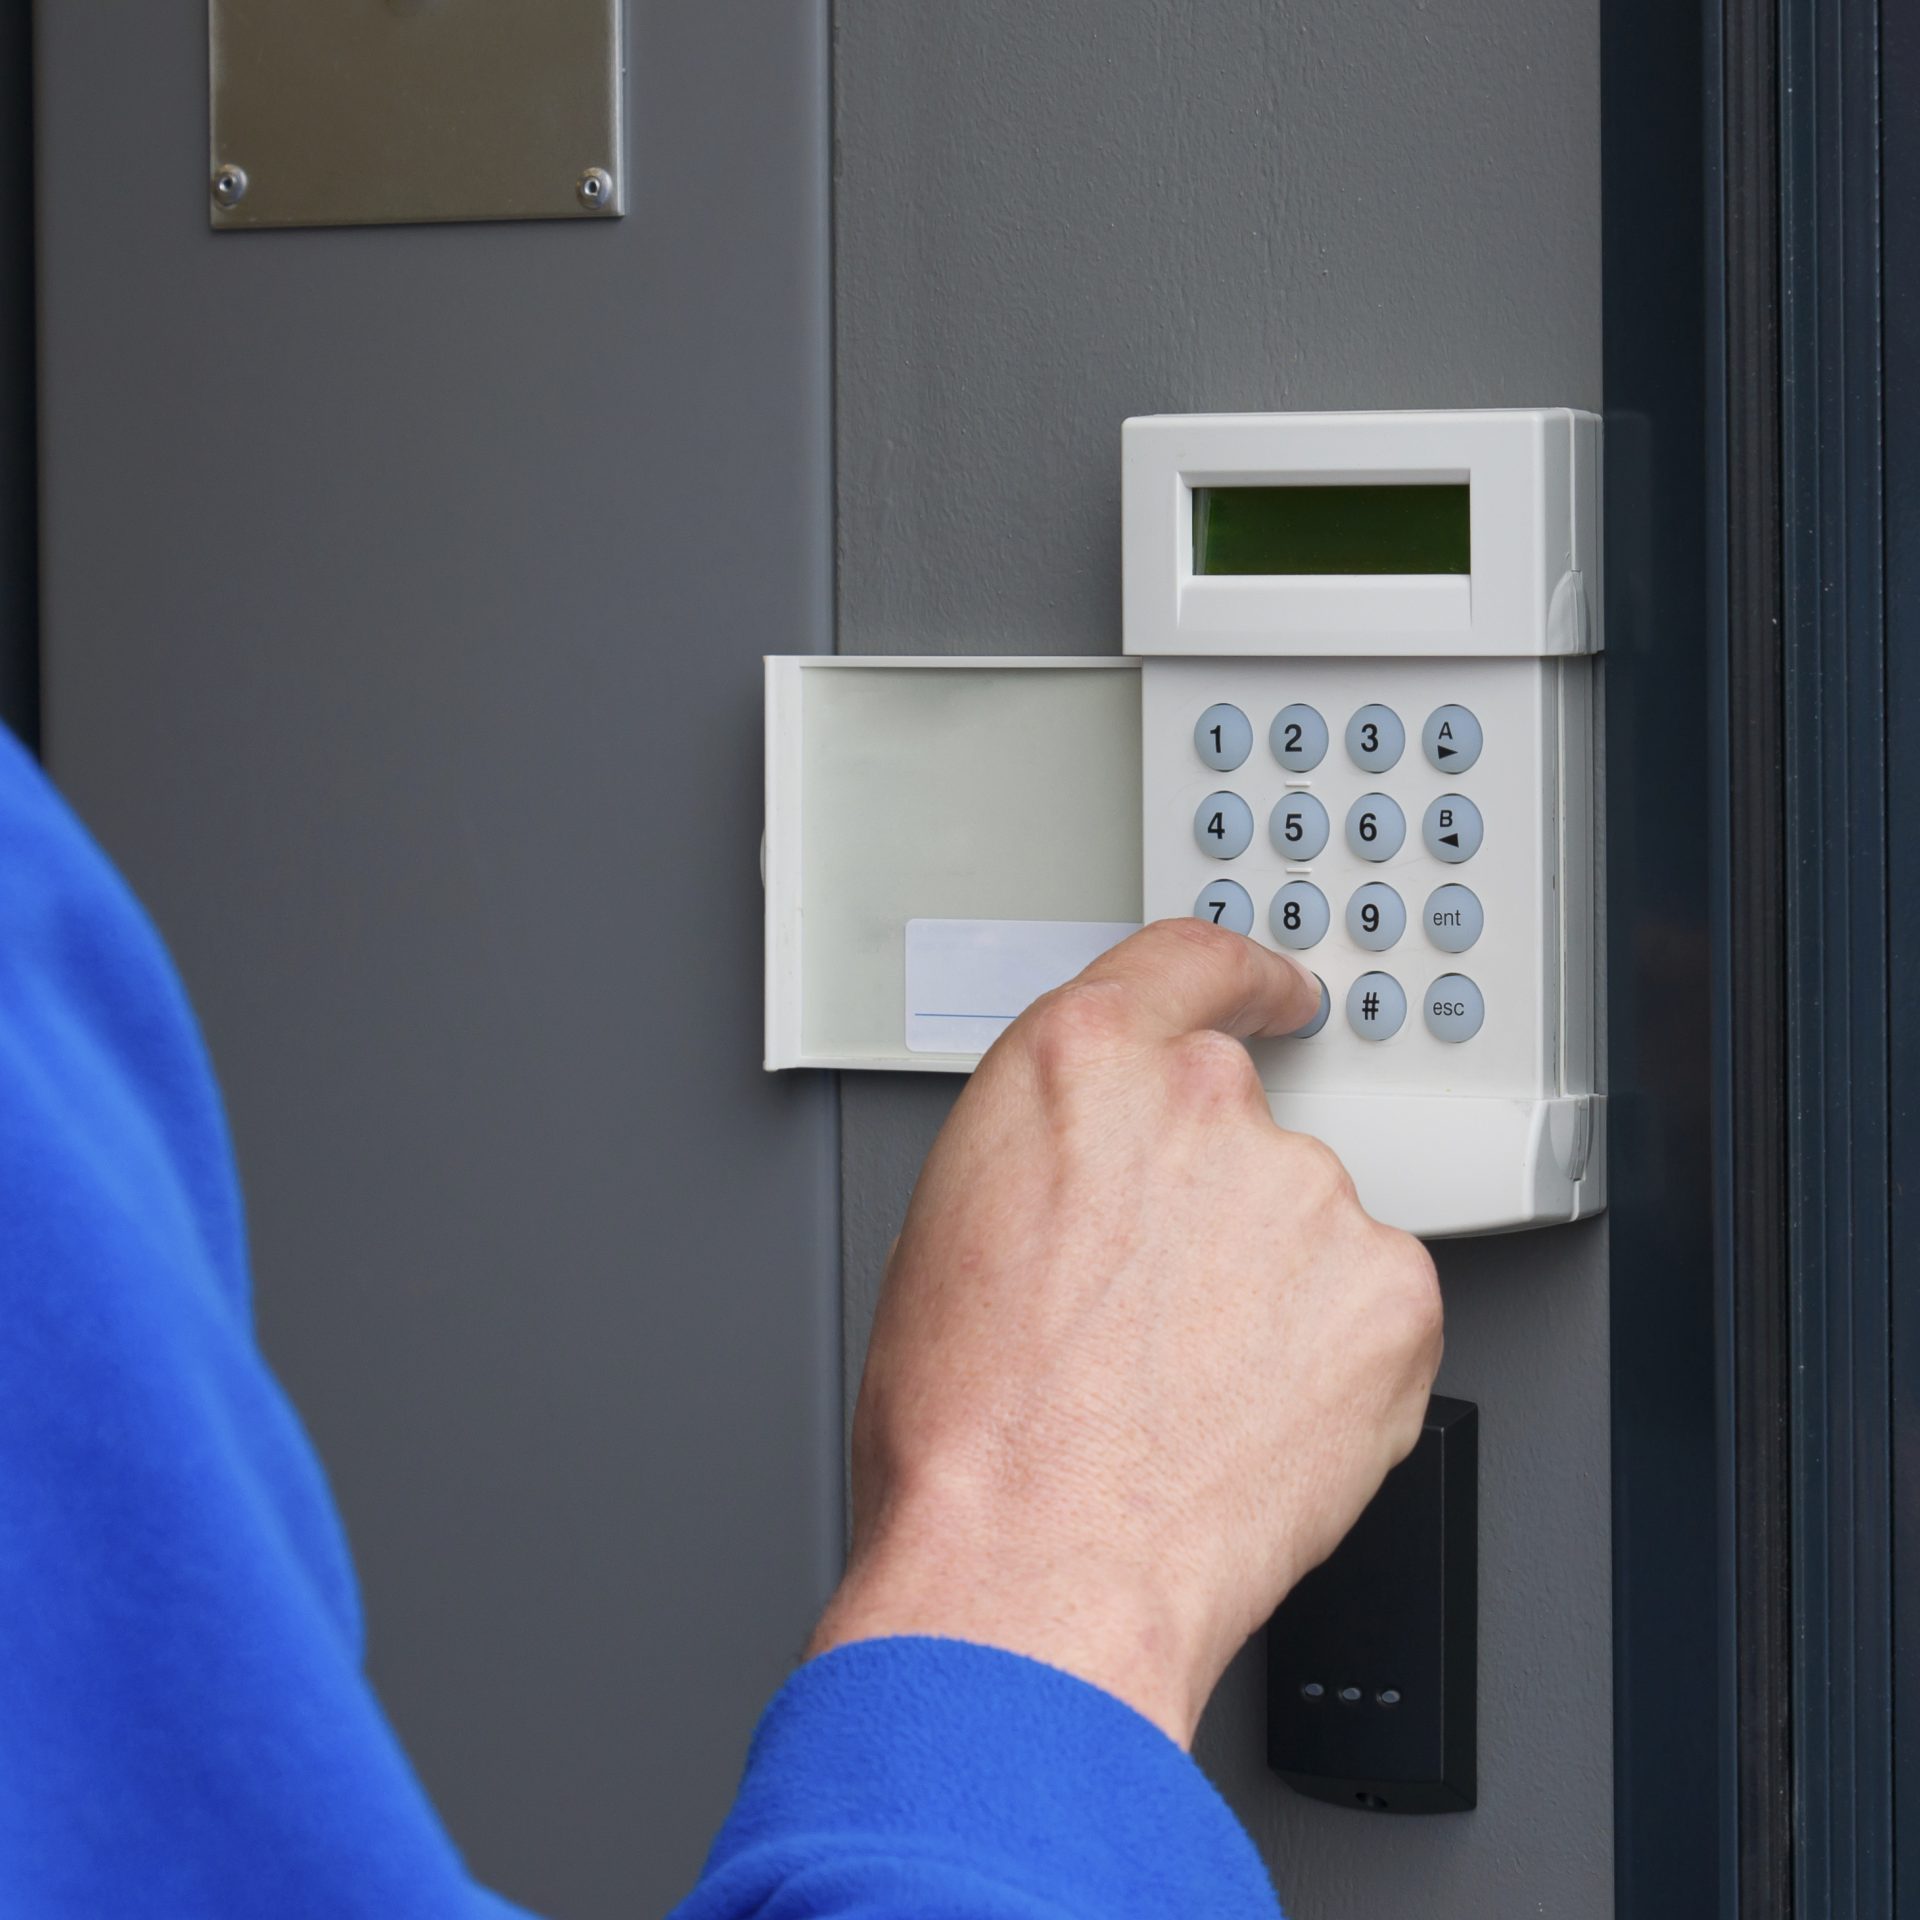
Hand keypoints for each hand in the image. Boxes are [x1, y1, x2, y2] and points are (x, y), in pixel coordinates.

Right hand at [807, 919, 1442, 1745]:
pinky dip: (1332, 1355)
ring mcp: (1307, 1191)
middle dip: (1215, 1202)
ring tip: (1191, 1389)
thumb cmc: (967, 1430)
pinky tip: (1256, 1416)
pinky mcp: (1390, 1291)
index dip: (1241, 977)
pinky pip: (1371, 1304)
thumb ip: (1051, 1149)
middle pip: (1242, 1117)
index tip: (1276, 994)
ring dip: (1271, 1286)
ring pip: (1307, 1222)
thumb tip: (1095, 1169)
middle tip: (1162, 1309)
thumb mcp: (951, 1227)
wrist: (1037, 1571)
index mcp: (1081, 1062)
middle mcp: (1204, 1100)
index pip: (1192, 963)